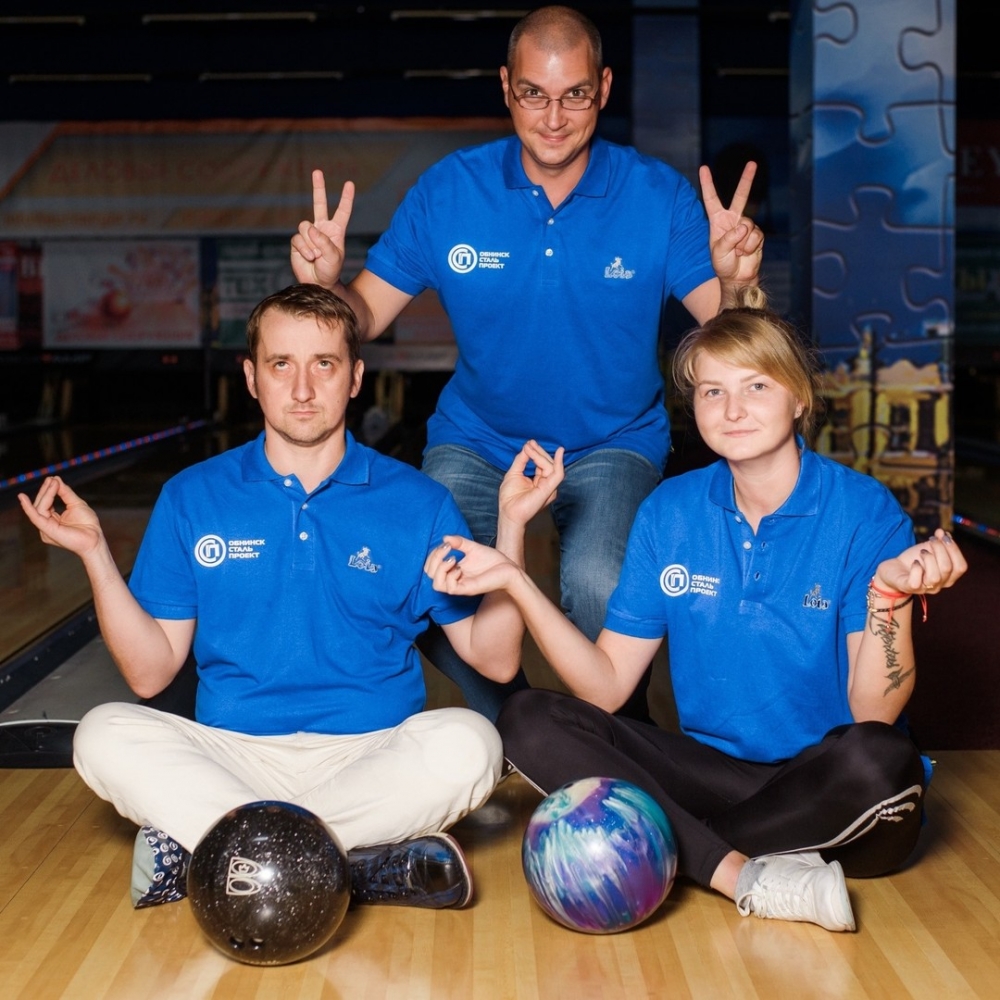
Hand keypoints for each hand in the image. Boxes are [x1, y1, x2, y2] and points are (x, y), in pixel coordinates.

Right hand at [18, 476, 104, 557]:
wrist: (94, 539)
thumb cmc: (88, 524)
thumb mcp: (76, 503)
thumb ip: (65, 492)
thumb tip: (55, 479)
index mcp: (52, 520)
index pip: (45, 503)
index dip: (48, 491)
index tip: (53, 478)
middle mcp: (46, 525)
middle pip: (40, 505)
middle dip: (45, 491)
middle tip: (51, 479)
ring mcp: (45, 529)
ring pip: (39, 508)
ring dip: (45, 494)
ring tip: (52, 483)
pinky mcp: (47, 531)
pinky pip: (35, 517)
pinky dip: (29, 508)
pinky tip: (23, 498)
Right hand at [290, 169, 354, 288]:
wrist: (318, 283)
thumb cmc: (330, 271)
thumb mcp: (334, 257)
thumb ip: (325, 242)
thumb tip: (310, 229)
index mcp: (336, 231)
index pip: (342, 212)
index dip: (346, 199)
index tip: (349, 184)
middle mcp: (321, 229)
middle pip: (319, 204)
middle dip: (318, 187)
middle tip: (317, 171)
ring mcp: (308, 234)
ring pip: (306, 227)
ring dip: (312, 243)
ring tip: (317, 256)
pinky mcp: (297, 242)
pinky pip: (298, 239)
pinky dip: (305, 250)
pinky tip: (309, 258)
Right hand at [424, 535, 519, 596]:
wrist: (510, 569)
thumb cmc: (493, 561)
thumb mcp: (473, 547)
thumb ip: (458, 542)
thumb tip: (444, 538)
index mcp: (453, 570)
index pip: (431, 567)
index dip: (433, 555)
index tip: (445, 544)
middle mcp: (454, 579)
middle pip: (430, 575)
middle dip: (434, 559)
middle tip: (446, 549)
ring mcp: (460, 585)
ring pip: (436, 585)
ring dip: (440, 569)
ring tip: (452, 559)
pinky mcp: (468, 589)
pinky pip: (450, 588)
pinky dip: (451, 576)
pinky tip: (460, 568)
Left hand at [498, 440, 564, 527]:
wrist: (508, 512)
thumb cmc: (509, 498)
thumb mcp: (514, 473)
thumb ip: (521, 460)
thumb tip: (528, 447)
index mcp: (540, 482)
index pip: (542, 464)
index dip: (537, 452)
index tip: (529, 443)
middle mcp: (547, 485)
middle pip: (548, 464)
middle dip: (539, 452)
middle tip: (530, 443)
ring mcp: (550, 488)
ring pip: (551, 466)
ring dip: (540, 455)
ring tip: (530, 448)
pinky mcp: (550, 490)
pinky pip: (558, 474)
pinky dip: (558, 462)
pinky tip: (558, 453)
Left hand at [699, 161, 763, 289]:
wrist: (738, 277)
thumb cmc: (723, 264)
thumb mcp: (718, 252)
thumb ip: (728, 239)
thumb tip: (743, 227)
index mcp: (718, 221)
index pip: (711, 199)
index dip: (708, 184)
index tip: (703, 168)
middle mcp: (733, 219)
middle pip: (740, 196)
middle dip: (747, 179)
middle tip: (753, 163)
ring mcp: (746, 225)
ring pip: (747, 225)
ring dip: (741, 242)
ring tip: (737, 252)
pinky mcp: (757, 234)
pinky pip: (755, 236)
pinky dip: (749, 246)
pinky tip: (746, 253)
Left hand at [873, 529, 967, 595]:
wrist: (894, 569)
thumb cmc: (915, 560)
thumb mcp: (929, 549)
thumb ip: (939, 542)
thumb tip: (944, 533)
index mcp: (949, 577)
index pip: (961, 567)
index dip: (954, 549)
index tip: (944, 536)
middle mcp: (939, 585)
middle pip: (947, 568)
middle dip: (940, 549)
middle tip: (931, 539)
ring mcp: (924, 588)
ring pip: (935, 577)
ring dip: (929, 558)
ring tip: (922, 552)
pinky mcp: (909, 587)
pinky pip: (916, 582)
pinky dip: (916, 569)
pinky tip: (915, 562)